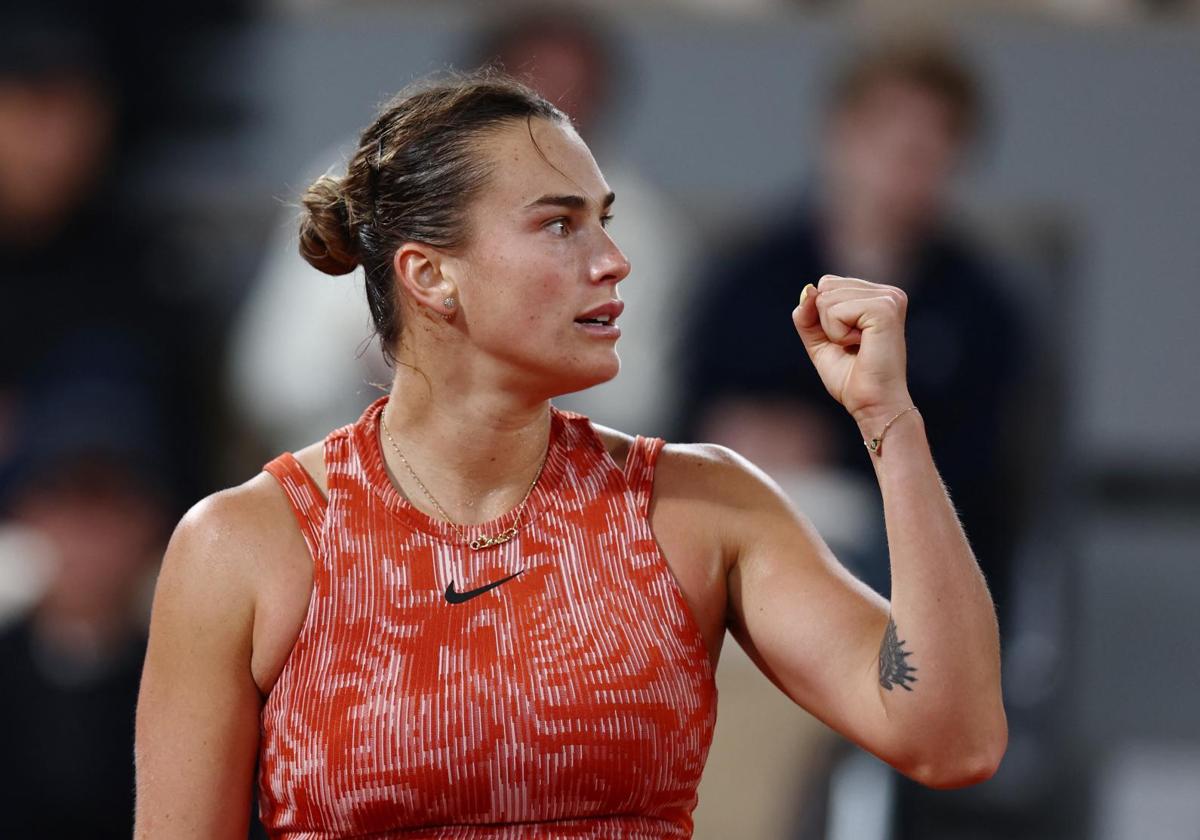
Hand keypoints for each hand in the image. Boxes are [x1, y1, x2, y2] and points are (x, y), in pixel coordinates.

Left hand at [791, 274, 912, 425]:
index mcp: (876, 295)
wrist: (872, 404)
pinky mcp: (885, 309)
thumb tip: (808, 288)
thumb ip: (807, 313)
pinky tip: (860, 345)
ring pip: (827, 297)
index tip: (846, 340)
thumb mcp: (819, 340)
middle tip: (851, 345)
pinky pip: (836, 311)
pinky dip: (837, 334)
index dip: (822, 317)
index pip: (827, 284)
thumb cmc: (850, 377)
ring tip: (857, 346)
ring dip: (832, 330)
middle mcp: (887, 293)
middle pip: (825, 286)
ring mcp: (889, 298)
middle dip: (826, 322)